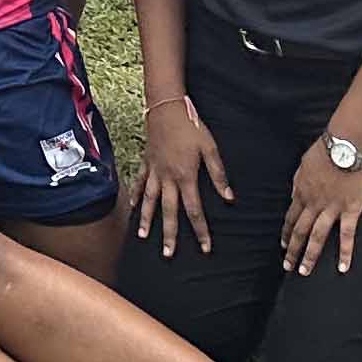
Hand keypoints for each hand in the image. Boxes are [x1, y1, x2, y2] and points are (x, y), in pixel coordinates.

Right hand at [130, 97, 231, 257]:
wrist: (166, 107)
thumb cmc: (191, 126)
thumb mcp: (210, 148)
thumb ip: (218, 174)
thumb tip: (229, 198)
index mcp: (186, 176)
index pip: (194, 211)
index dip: (201, 231)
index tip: (204, 248)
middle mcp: (168, 178)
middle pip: (169, 212)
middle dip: (169, 234)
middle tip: (168, 254)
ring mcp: (155, 171)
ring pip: (149, 200)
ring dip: (146, 220)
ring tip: (143, 236)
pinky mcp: (147, 162)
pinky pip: (139, 182)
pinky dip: (135, 195)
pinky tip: (132, 207)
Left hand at [282, 139, 361, 275]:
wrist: (344, 145)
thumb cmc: (324, 151)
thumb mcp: (302, 165)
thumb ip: (298, 183)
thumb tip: (294, 195)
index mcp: (302, 193)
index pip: (291, 218)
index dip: (286, 233)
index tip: (283, 246)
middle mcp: (313, 204)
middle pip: (300, 231)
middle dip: (293, 250)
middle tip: (288, 266)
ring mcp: (331, 209)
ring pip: (317, 237)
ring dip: (309, 256)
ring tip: (304, 272)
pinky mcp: (350, 210)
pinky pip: (346, 235)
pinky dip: (345, 252)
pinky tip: (343, 267)